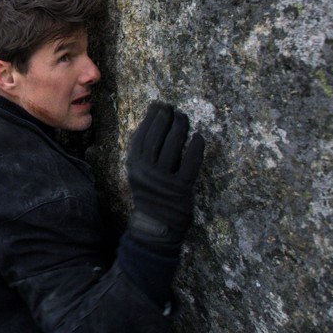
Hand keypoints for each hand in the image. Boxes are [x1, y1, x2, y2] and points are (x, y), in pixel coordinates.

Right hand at [126, 102, 204, 248]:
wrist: (156, 226)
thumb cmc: (149, 195)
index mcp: (133, 165)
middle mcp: (146, 171)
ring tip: (184, 117)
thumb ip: (144, 154)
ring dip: (180, 128)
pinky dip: (196, 149)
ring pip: (173, 147)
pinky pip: (190, 163)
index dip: (151, 118)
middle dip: (166, 118)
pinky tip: (199, 137)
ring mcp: (164, 180)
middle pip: (157, 138)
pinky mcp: (181, 189)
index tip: (159, 106)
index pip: (142, 135)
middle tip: (173, 108)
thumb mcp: (139, 173)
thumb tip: (155, 125)